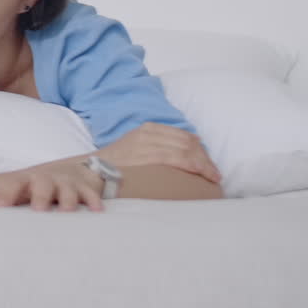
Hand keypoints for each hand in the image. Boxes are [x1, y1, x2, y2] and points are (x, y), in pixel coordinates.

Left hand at [0, 163, 104, 211]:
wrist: (75, 170)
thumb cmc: (41, 184)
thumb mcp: (24, 187)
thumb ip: (6, 196)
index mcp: (29, 179)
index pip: (14, 184)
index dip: (5, 194)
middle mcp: (47, 178)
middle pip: (43, 183)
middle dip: (40, 195)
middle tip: (38, 210)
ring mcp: (67, 182)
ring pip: (68, 188)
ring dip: (67, 199)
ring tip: (66, 210)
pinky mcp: (85, 187)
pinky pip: (91, 193)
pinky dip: (94, 200)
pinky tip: (97, 210)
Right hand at [97, 122, 221, 182]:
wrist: (93, 171)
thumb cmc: (116, 166)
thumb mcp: (134, 149)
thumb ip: (155, 148)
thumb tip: (182, 156)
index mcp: (148, 129)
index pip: (183, 136)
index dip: (200, 150)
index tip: (209, 164)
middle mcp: (149, 133)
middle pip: (188, 142)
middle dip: (205, 159)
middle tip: (214, 174)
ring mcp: (148, 143)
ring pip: (187, 150)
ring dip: (204, 164)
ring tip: (213, 178)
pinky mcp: (148, 155)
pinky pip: (178, 158)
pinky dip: (195, 165)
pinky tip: (203, 174)